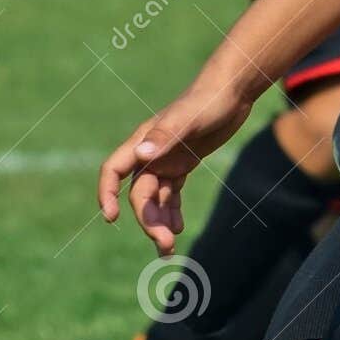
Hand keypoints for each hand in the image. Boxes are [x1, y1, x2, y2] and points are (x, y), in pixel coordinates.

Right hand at [98, 81, 253, 253]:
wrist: (231, 92)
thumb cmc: (208, 101)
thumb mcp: (189, 118)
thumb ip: (164, 135)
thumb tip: (141, 154)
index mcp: (143, 142)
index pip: (113, 171)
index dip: (107, 194)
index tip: (111, 218)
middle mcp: (150, 153)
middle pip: (140, 195)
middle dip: (148, 221)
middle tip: (166, 246)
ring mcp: (166, 160)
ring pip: (155, 198)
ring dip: (159, 223)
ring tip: (169, 248)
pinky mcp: (183, 163)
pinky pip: (172, 193)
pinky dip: (173, 211)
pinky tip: (180, 228)